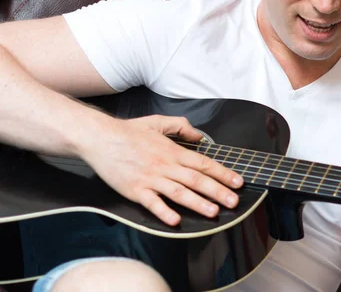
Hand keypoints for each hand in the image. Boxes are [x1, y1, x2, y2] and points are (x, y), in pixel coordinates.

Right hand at [77, 115, 243, 225]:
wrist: (100, 138)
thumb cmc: (129, 131)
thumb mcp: (159, 121)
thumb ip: (181, 126)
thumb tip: (199, 136)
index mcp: (173, 151)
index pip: (204, 164)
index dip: (223, 174)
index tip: (238, 182)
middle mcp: (166, 166)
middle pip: (197, 180)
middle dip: (218, 191)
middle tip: (234, 202)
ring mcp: (151, 178)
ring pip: (179, 192)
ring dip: (197, 203)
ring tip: (213, 212)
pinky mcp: (135, 190)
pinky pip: (152, 203)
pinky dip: (164, 212)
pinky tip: (175, 221)